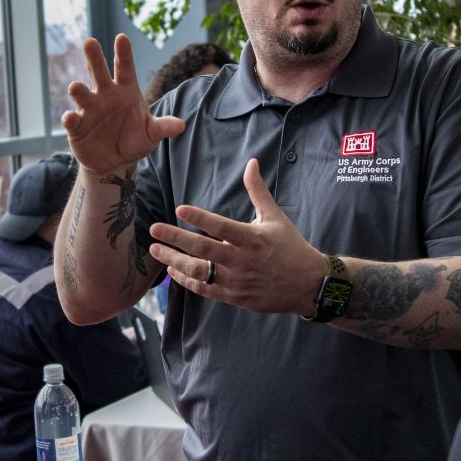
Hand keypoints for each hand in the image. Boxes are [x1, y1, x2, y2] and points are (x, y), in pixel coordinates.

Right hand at [62, 34, 184, 174]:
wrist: (115, 162)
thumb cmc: (134, 140)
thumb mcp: (151, 134)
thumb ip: (163, 127)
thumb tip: (181, 125)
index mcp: (125, 90)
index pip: (125, 68)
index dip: (124, 53)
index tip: (122, 37)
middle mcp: (105, 95)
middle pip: (99, 72)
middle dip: (94, 57)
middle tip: (90, 42)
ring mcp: (89, 109)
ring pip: (82, 94)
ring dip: (78, 89)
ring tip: (75, 87)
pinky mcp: (77, 126)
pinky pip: (72, 120)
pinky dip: (70, 118)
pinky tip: (71, 118)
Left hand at [148, 158, 326, 314]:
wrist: (307, 285)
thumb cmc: (291, 246)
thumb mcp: (275, 217)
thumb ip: (257, 191)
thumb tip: (251, 163)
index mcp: (253, 238)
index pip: (222, 226)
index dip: (200, 218)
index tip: (180, 209)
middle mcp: (243, 260)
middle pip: (203, 249)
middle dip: (175, 239)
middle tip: (153, 230)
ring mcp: (237, 281)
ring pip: (199, 271)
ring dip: (174, 260)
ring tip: (156, 250)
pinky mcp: (235, 297)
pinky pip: (205, 289)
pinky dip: (186, 280)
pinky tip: (172, 270)